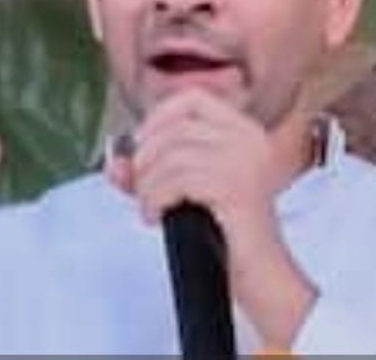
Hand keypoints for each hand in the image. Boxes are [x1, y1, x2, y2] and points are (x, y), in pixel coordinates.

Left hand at [106, 88, 316, 347]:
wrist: (261, 277)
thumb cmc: (224, 234)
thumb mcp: (184, 191)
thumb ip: (149, 173)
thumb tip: (114, 163)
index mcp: (245, 132)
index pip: (193, 98)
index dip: (158, 117)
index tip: (142, 147)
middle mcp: (250, 140)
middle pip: (176, 127)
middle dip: (146, 158)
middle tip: (143, 189)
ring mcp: (246, 162)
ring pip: (171, 155)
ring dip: (147, 185)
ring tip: (151, 207)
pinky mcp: (235, 188)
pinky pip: (174, 180)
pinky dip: (154, 199)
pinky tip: (156, 218)